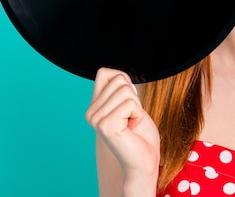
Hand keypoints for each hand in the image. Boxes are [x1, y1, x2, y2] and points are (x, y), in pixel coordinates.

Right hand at [86, 68, 160, 182]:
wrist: (144, 161)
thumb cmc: (140, 134)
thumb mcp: (130, 104)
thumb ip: (121, 89)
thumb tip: (119, 76)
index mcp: (94, 106)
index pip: (105, 73)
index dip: (124, 82)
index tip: (128, 105)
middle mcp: (91, 112)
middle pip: (119, 80)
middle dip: (133, 98)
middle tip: (130, 118)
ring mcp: (96, 119)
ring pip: (126, 91)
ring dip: (136, 108)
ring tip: (131, 124)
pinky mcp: (106, 125)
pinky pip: (130, 104)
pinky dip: (138, 115)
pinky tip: (132, 129)